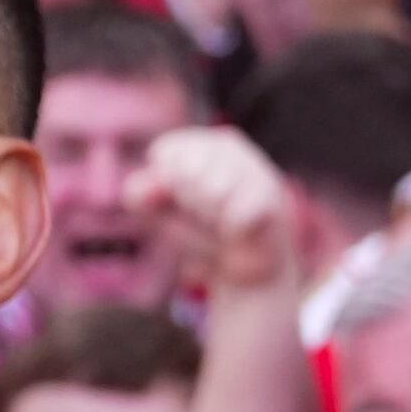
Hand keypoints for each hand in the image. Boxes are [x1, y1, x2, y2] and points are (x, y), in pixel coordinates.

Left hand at [126, 126, 304, 294]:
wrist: (242, 269)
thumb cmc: (199, 231)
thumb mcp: (158, 214)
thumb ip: (138, 195)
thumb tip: (150, 184)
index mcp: (196, 142)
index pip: (165, 154)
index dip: (168, 187)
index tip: (182, 202)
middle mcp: (227, 145)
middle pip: (187, 172)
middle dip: (191, 205)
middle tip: (207, 216)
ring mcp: (253, 167)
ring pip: (213, 192)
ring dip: (213, 219)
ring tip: (223, 223)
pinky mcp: (271, 195)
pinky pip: (235, 216)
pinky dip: (233, 232)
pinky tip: (242, 231)